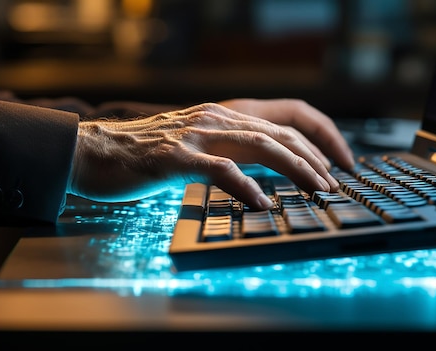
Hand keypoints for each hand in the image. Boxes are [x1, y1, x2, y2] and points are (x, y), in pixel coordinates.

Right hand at [68, 100, 351, 208]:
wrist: (94, 151)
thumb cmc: (146, 153)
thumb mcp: (199, 143)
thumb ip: (231, 149)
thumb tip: (269, 174)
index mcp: (226, 113)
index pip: (290, 112)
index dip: (322, 133)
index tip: (341, 161)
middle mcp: (216, 117)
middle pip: (281, 131)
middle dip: (316, 158)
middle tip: (336, 185)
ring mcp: (195, 134)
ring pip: (259, 145)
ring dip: (294, 168)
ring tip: (317, 190)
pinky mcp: (174, 157)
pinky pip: (219, 169)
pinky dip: (244, 186)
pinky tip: (261, 203)